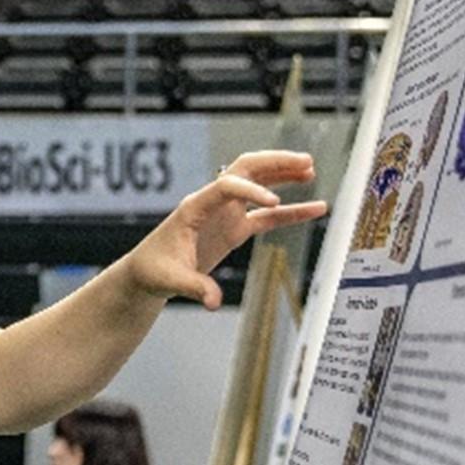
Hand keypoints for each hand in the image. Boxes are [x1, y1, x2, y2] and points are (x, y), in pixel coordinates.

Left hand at [123, 150, 328, 308]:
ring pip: (259, 185)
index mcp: (195, 207)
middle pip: (246, 170)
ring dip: (284, 175)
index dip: (251, 190)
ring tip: (311, 170)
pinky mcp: (235, 228)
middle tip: (305, 161)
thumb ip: (194, 288)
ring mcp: (226, 214)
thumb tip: (214, 302)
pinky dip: (291, 212)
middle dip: (275, 163)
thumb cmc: (154, 270)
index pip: (226, 186)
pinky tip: (316, 208)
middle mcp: (213, 204)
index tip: (274, 203)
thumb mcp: (171, 280)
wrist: (149, 272)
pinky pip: (268, 217)